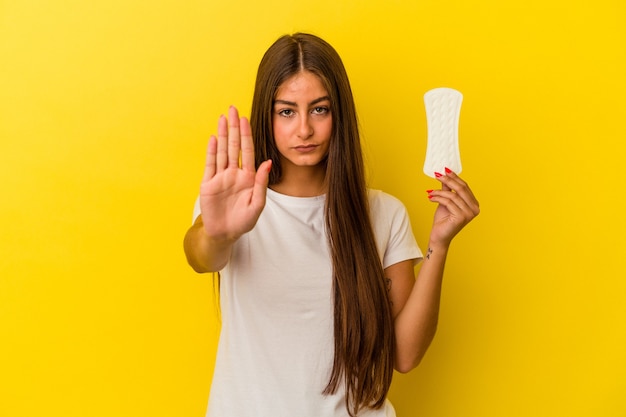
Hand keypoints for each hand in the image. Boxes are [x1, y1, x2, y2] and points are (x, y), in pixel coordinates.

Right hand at [199, 106, 271, 241]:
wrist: (224, 234)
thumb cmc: (243, 221)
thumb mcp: (257, 204)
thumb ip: (262, 183)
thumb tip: (267, 162)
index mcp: (249, 177)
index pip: (248, 151)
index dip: (247, 135)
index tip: (246, 120)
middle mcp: (234, 173)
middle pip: (234, 146)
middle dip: (234, 128)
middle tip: (233, 109)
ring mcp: (220, 177)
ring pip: (222, 151)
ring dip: (222, 135)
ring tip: (222, 118)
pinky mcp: (208, 184)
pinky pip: (210, 164)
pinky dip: (211, 151)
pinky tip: (212, 138)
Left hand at [427, 168, 479, 246]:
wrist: (439, 236)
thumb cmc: (443, 220)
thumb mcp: (446, 201)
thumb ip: (448, 189)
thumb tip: (445, 174)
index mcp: (474, 204)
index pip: (465, 186)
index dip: (454, 177)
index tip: (444, 170)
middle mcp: (475, 209)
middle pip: (461, 188)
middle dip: (448, 180)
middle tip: (437, 176)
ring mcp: (469, 214)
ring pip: (453, 195)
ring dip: (439, 192)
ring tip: (430, 192)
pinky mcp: (461, 217)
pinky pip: (448, 202)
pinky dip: (438, 198)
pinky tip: (431, 198)